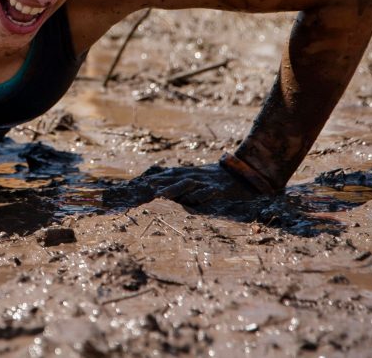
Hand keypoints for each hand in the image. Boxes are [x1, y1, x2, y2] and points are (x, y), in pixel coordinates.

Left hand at [104, 163, 264, 209]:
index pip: (158, 178)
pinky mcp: (217, 188)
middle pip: (167, 179)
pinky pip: (207, 192)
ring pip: (186, 184)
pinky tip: (192, 199)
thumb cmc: (211, 179)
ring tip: (161, 194)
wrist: (240, 173)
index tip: (130, 187)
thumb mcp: (189, 178)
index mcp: (180, 174)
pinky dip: (199, 195)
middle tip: (138, 191)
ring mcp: (202, 181)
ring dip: (173, 188)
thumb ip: (172, 182)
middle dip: (153, 185)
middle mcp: (189, 176)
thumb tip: (152, 188)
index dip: (144, 183)